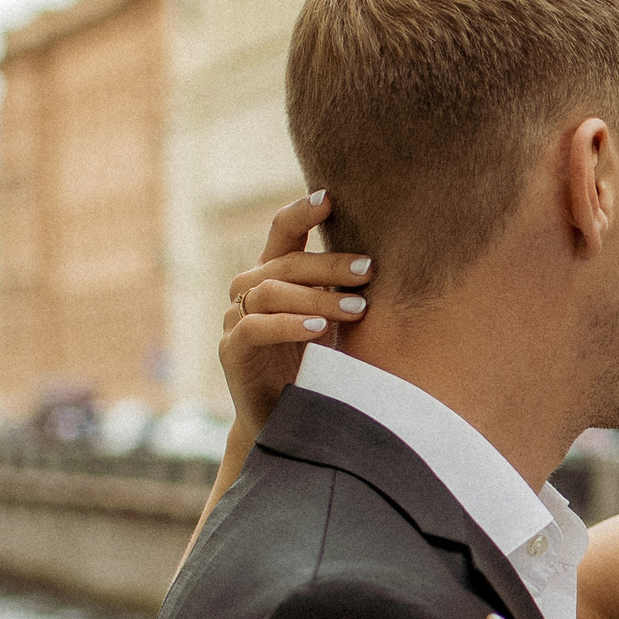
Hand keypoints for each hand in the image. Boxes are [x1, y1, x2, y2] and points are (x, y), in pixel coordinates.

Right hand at [222, 194, 374, 433]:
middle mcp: (250, 290)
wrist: (287, 421)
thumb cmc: (318, 364)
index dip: (301, 211)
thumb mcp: (334, 319)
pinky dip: (287, 325)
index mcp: (274, 274)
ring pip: (271, 291)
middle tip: (370, 271)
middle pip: (285, 262)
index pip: (282, 231)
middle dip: (329, 265)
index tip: (330, 197)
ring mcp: (235, 319)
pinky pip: (254, 328)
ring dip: (316, 298)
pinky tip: (317, 330)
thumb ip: (343, 288)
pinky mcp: (232, 351)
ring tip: (356, 308)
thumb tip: (386, 257)